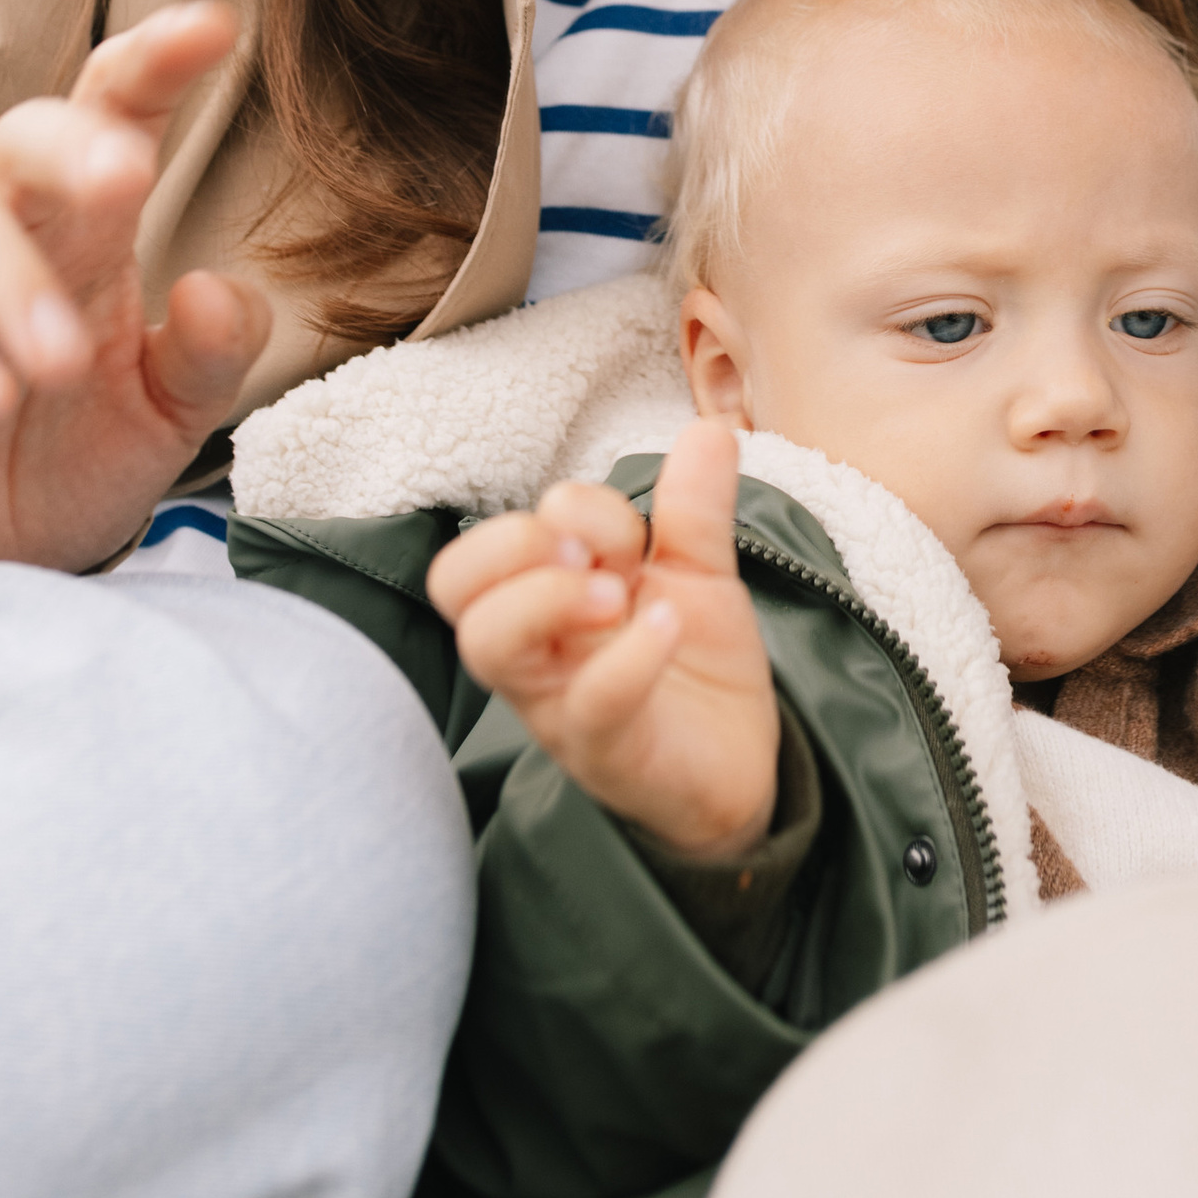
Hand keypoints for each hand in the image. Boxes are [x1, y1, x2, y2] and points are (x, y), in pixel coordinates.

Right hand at [0, 1, 270, 609]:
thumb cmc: (66, 463)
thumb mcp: (165, 419)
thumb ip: (209, 356)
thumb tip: (216, 285)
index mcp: (89, 232)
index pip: (117, 118)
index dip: (156, 64)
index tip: (216, 25)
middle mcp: (7, 238)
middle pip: (22, 140)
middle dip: (74, 143)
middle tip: (129, 177)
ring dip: (15, 284)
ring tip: (62, 363)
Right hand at [428, 429, 780, 856]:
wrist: (743, 767)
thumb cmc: (695, 670)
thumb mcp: (697, 574)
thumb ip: (694, 507)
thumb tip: (709, 430)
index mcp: (549, 597)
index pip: (505, 534)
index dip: (571, 509)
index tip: (634, 535)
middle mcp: (537, 648)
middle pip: (454, 584)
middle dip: (515, 544)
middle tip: (590, 556)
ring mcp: (561, 702)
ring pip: (488, 643)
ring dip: (546, 595)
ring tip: (617, 593)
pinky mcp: (606, 750)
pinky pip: (589, 704)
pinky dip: (627, 656)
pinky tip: (667, 628)